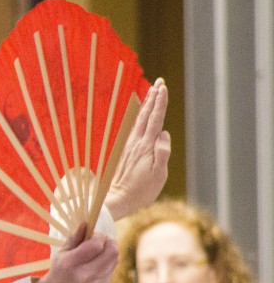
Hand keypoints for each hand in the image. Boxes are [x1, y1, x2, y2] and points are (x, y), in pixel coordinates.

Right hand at [33, 223, 117, 282]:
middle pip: (112, 251)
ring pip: (115, 259)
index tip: (93, 235)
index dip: (98, 236)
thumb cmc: (58, 271)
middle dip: (109, 241)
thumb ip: (75, 238)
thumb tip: (87, 223)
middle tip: (101, 241)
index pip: (96, 244)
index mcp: (71, 264)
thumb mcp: (61, 253)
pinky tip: (94, 266)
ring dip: (109, 251)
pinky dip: (106, 263)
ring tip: (97, 252)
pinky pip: (111, 269)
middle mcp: (85, 275)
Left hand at [104, 78, 170, 219]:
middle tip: (159, 82)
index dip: (160, 103)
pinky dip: (139, 117)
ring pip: (139, 120)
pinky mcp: (125, 152)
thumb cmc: (141, 191)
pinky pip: (134, 129)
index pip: (155, 119)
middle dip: (153, 98)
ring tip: (152, 92)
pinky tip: (140, 115)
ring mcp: (129, 146)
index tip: (163, 87)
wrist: (118, 200)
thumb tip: (164, 133)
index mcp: (146, 146)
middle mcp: (136, 143)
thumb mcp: (158, 175)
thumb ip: (162, 153)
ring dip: (146, 105)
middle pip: (146, 115)